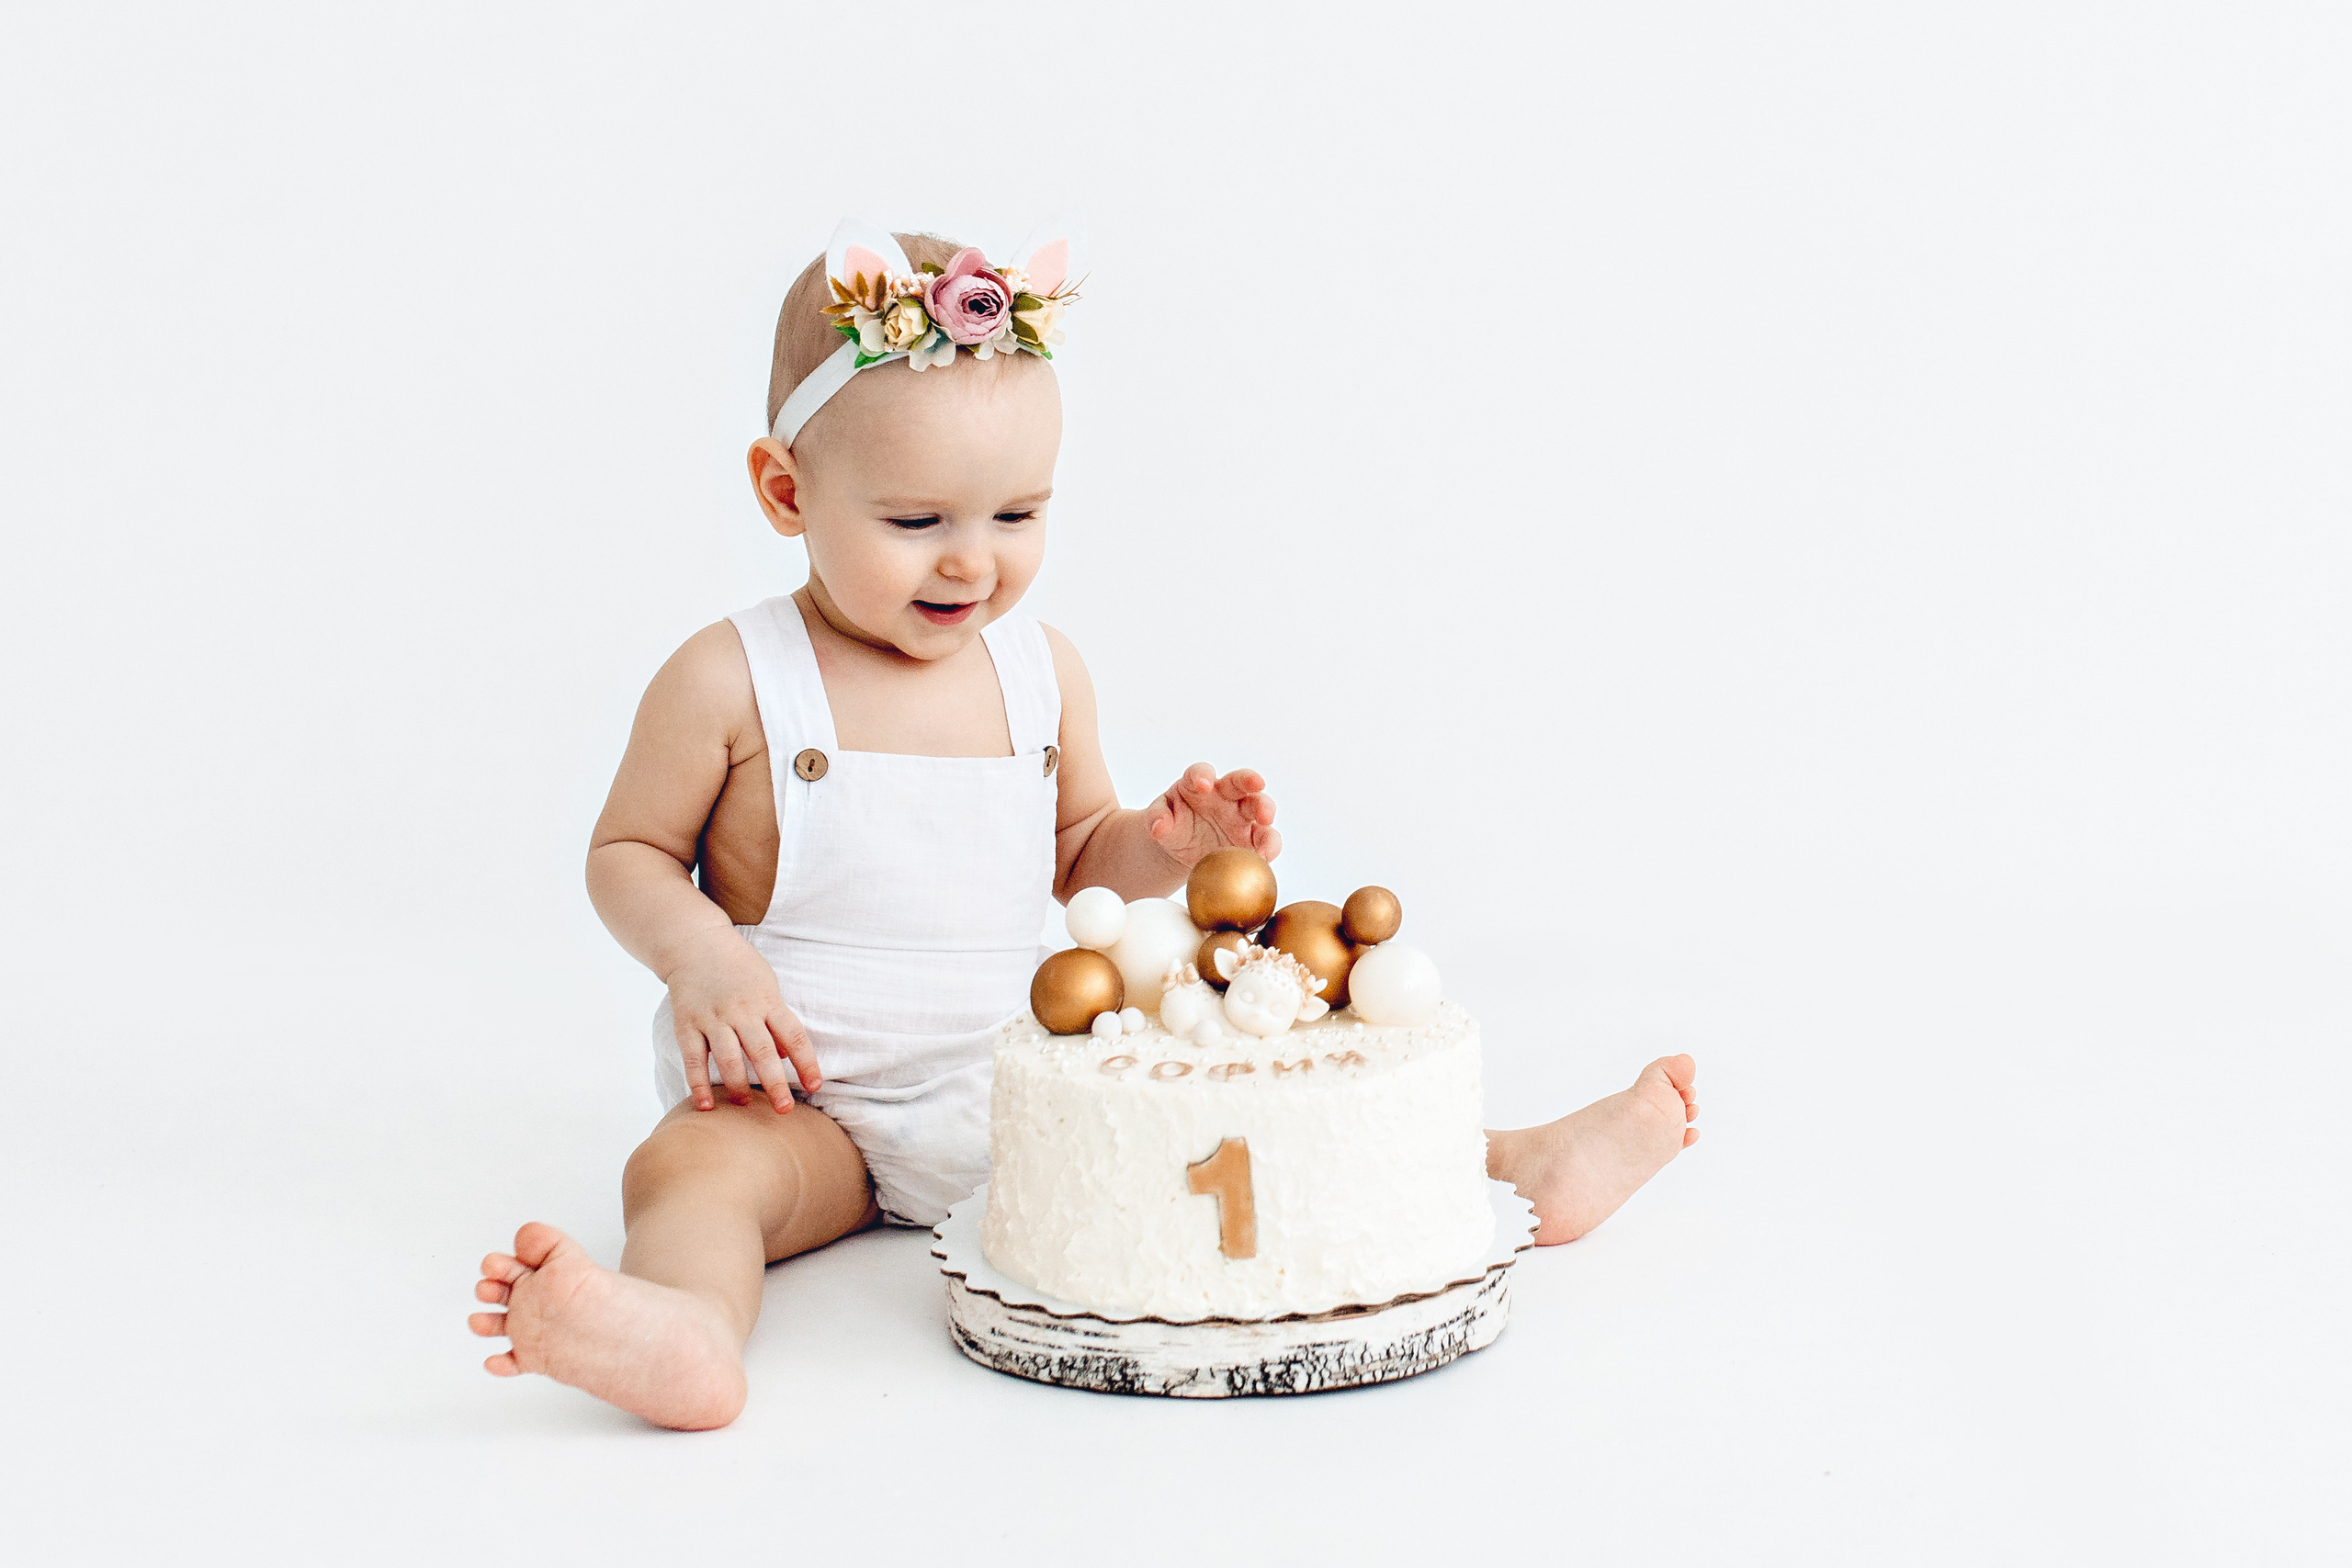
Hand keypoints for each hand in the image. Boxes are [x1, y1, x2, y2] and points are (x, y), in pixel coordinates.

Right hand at [662, 927, 820, 1113]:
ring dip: (739, 1085)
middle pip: (762, 1052)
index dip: (806, 1062)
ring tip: (747, 1104)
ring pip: (729, 1058)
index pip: (793, 1035)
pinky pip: (694, 1059)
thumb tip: (785, 1055)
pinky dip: (698, 1085)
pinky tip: (707, 1106)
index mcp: (767, 1001)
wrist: (696, 943)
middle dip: (775, 1083)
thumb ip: (776, 1019)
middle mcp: (741, 1011)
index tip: (816, 1085)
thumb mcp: (767, 985)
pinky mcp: (687, 1025)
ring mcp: (713, 1018)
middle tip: (784, 1109)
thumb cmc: (739, 967)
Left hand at [1145, 763, 1279, 868]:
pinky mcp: (1251, 839)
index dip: (1203, 775)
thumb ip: (1157, 818)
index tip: (1202, 784)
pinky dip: (1268, 846)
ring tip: (1265, 820)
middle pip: (1241, 781)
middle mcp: (1226, 795)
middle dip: (1250, 780)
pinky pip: (1266, 839)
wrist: (1184, 850)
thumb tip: (1159, 827)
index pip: (1202, 772)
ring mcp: (1242, 816)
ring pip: (1260, 806)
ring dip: (1266, 810)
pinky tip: (1264, 856)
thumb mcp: (1159, 820)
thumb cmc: (1172, 825)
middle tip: (1256, 783)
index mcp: (1199, 784)